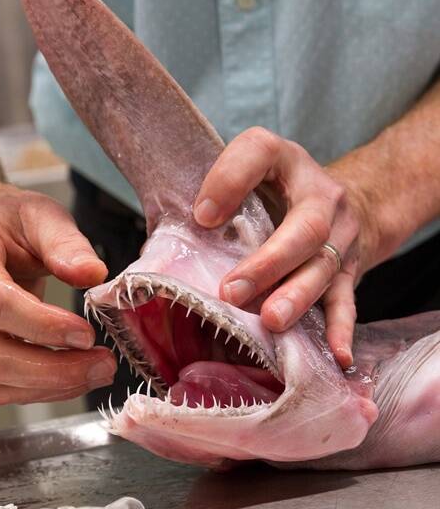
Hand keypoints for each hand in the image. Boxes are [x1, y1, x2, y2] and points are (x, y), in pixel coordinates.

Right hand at [0, 187, 116, 404]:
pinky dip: (41, 390)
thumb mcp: (43, 213)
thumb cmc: (9, 223)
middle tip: (102, 362)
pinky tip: (74, 376)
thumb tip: (92, 274)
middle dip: (53, 369)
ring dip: (51, 386)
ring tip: (96, 371)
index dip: (40, 325)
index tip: (85, 333)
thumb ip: (67, 242)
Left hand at [193, 127, 378, 367]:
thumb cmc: (273, 192)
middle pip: (305, 226)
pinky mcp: (351, 268)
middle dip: (268, 262)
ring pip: (324, 266)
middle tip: (231, 291)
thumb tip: (158, 254)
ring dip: (296, 296)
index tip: (201, 216)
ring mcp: (341, 233)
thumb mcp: (245, 177)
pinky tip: (337, 355)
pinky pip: (346, 300)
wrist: (344, 199)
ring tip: (271, 322)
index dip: (230, 181)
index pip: (258, 153)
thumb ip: (208, 200)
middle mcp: (320, 192)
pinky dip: (341, 330)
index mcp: (282, 159)